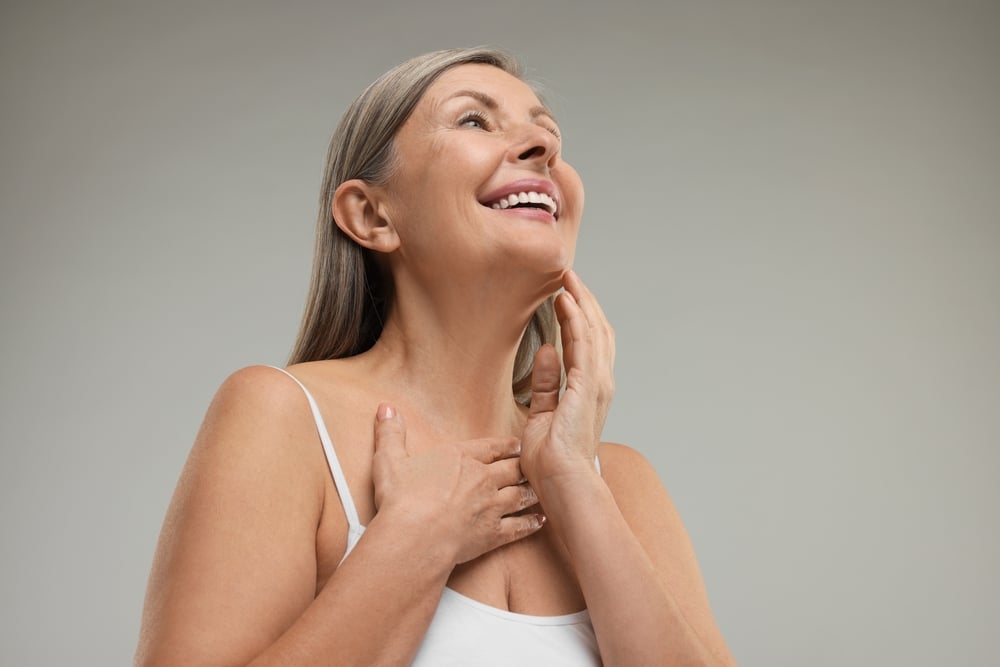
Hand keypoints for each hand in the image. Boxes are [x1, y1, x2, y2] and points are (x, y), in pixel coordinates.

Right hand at [371, 404, 544, 565]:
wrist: (415, 537)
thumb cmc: (401, 499)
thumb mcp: (389, 460)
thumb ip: (390, 433)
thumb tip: (385, 407)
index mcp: (461, 458)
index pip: (491, 447)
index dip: (506, 445)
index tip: (517, 444)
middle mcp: (482, 478)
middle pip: (511, 469)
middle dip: (523, 466)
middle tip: (533, 464)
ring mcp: (491, 507)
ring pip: (520, 495)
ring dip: (530, 492)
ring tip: (539, 490)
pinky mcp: (493, 534)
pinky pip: (519, 527)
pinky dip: (530, 524)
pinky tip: (539, 521)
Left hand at [520, 270, 615, 484]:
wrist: (562, 483)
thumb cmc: (552, 462)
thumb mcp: (543, 414)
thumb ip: (546, 383)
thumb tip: (546, 352)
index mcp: (589, 391)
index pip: (589, 344)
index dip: (580, 317)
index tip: (565, 295)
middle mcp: (599, 383)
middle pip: (597, 331)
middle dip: (584, 301)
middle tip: (568, 276)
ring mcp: (596, 384)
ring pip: (594, 331)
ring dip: (581, 302)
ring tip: (568, 278)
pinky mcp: (587, 386)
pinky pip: (583, 344)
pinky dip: (576, 319)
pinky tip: (566, 300)